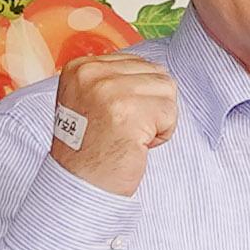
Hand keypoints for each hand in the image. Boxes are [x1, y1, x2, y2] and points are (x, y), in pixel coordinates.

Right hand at [47, 46, 177, 195]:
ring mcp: (110, 91)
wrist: (79, 186)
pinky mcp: (128, 113)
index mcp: (80, 68)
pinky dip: (162, 134)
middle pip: (156, 73)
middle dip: (152, 105)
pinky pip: (170, 113)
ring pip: (167, 90)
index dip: (138, 94)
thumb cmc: (89, 149)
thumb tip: (155, 72)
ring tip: (133, 136)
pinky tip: (138, 145)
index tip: (115, 117)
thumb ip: (114, 80)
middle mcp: (92, 75)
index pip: (137, 63)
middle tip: (127, 129)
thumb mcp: (88, 101)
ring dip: (159, 119)